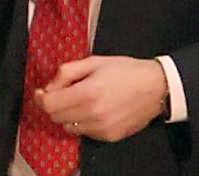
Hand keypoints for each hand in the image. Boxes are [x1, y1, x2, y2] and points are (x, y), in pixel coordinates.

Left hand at [35, 56, 167, 142]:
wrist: (157, 87)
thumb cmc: (128, 71)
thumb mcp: (95, 61)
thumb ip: (67, 72)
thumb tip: (50, 87)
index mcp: (87, 93)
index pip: (50, 105)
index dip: (41, 98)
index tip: (42, 93)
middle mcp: (93, 114)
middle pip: (57, 117)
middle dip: (56, 105)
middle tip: (66, 93)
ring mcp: (101, 128)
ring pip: (69, 127)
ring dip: (70, 115)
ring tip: (86, 100)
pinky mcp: (109, 136)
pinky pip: (86, 132)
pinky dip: (85, 122)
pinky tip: (98, 109)